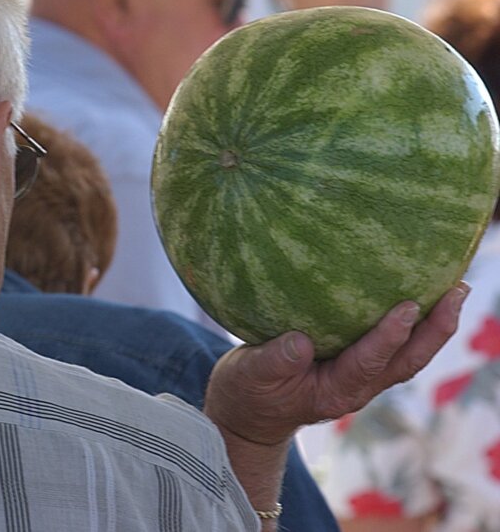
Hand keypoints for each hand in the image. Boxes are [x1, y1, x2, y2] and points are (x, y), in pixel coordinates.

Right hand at [206, 283, 465, 446]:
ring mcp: (362, 379)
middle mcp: (357, 388)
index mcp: (333, 392)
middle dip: (435, 329)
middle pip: (406, 361)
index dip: (389, 336)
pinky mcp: (359, 367)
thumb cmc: (247, 393)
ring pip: (408, 355)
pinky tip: (421, 297)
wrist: (249, 415)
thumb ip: (272, 362)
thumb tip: (300, 341)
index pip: (368, 363)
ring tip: (455, 289)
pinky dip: (415, 326)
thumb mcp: (249, 376)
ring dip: (435, 326)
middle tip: (458, 291)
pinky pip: (395, 348)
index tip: (408, 307)